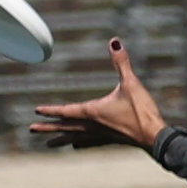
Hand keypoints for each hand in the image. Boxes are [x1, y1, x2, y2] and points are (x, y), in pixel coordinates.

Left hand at [30, 38, 164, 148]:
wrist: (155, 137)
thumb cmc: (142, 111)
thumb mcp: (131, 83)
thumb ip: (121, 62)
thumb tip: (115, 41)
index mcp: (93, 112)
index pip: (67, 110)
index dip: (51, 110)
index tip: (36, 110)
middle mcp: (93, 126)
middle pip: (66, 127)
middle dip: (48, 127)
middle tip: (31, 129)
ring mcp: (101, 135)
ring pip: (75, 137)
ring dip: (61, 139)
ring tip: (49, 144)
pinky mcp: (111, 141)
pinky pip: (90, 142)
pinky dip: (80, 143)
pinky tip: (76, 146)